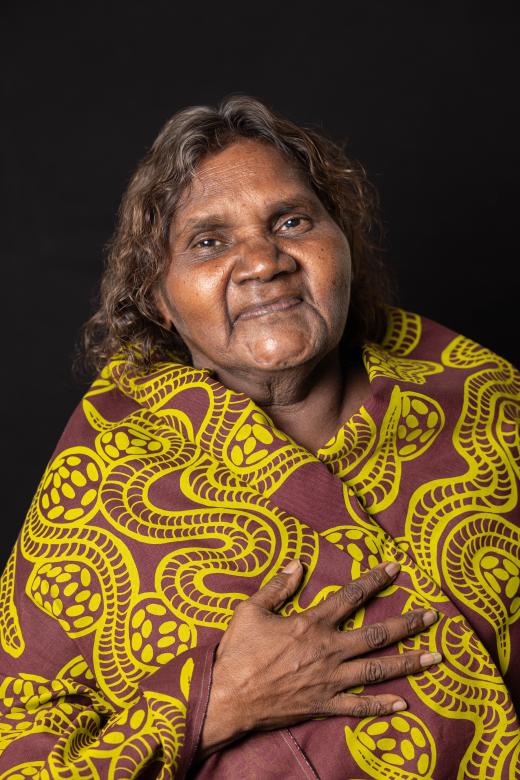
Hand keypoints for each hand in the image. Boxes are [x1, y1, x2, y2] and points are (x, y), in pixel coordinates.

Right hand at [198, 561, 439, 758]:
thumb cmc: (237, 653)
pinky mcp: (324, 705)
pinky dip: (381, 707)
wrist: (228, 699)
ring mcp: (330, 680)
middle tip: (434, 615)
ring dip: (408, 662)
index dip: (375, 580)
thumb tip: (297, 563)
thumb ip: (276, 586)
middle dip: (408, 623)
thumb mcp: (250, 610)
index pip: (351, 596)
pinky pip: (359, 707)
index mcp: (311, 624)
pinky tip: (403, 704)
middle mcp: (328, 650)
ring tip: (436, 657)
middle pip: (377, 634)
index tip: (396, 568)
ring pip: (378, 669)